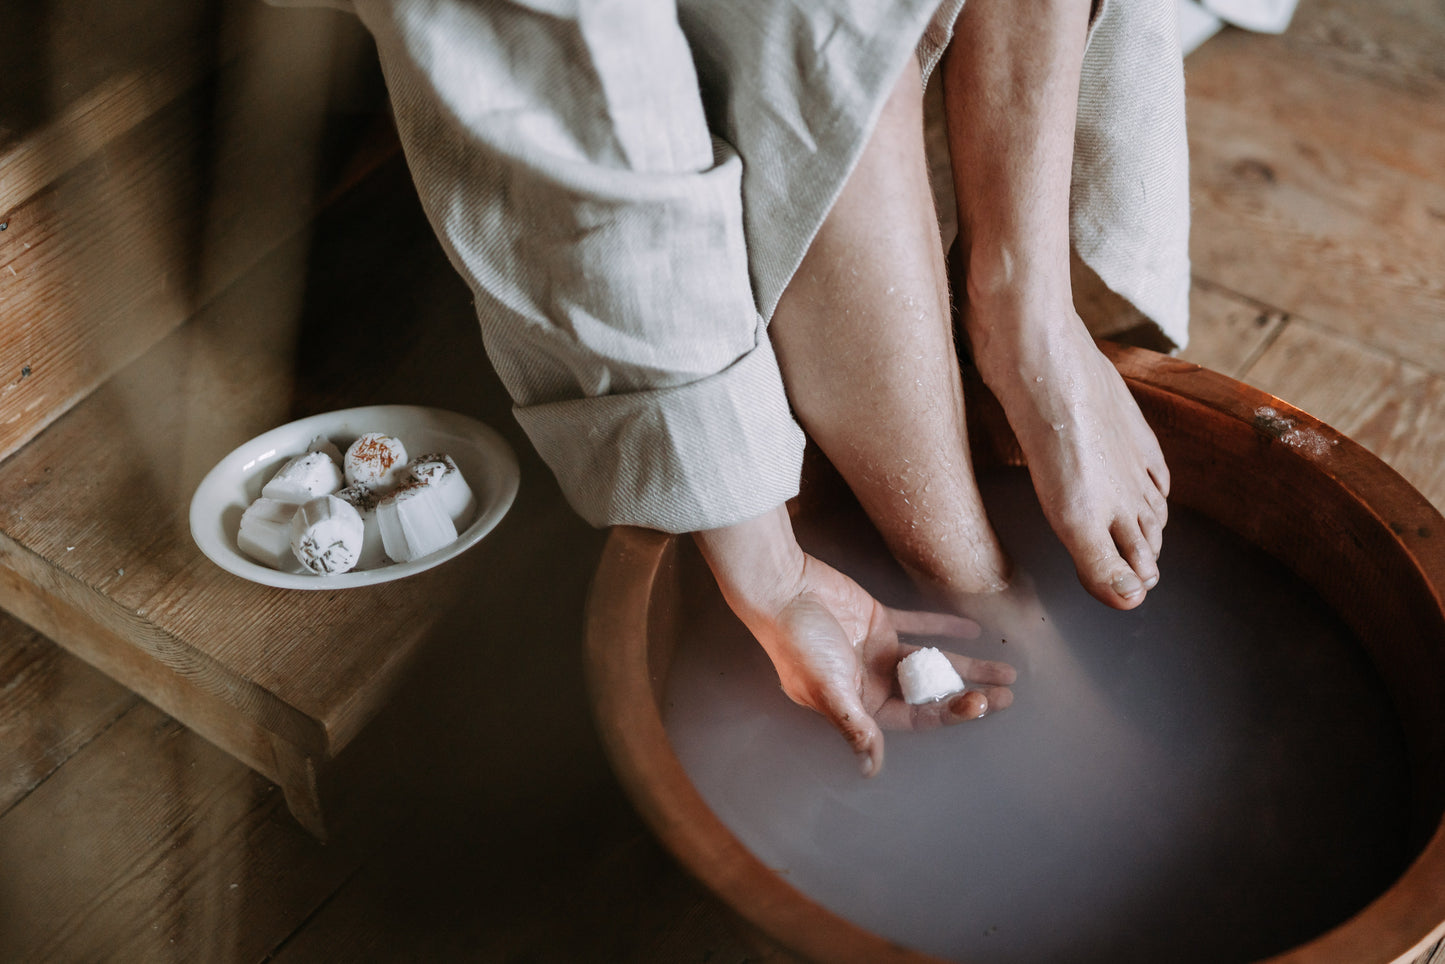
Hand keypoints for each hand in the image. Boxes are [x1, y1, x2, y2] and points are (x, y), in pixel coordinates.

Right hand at [695, 506, 1015, 776]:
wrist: (782, 589)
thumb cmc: (798, 643)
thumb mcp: (828, 688)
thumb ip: (855, 726)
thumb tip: (870, 768)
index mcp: (860, 704)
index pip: (915, 716)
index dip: (949, 712)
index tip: (982, 704)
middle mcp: (872, 682)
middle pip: (930, 692)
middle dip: (968, 693)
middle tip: (1008, 693)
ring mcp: (877, 650)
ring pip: (932, 661)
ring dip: (966, 665)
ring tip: (1005, 669)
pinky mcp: (879, 619)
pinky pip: (919, 625)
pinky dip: (944, 626)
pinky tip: (973, 628)